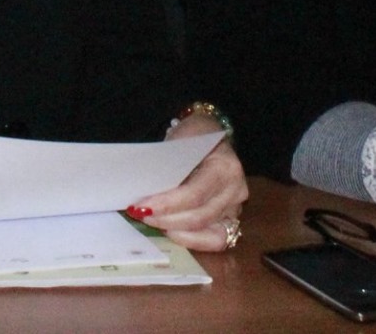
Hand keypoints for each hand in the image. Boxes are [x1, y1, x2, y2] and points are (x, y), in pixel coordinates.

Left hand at [133, 114, 249, 251]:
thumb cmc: (191, 137)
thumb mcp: (178, 142)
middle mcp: (236, 190)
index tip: (140, 207)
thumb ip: (165, 165)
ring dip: (174, 229)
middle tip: (139, 214)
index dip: (166, 204)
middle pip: (200, 216)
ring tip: (151, 222)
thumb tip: (142, 188)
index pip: (194, 194)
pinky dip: (191, 240)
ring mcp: (235, 207)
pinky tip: (171, 233)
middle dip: (166, 219)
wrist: (208, 134)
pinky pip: (215, 239)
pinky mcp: (231, 219)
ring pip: (207, 231)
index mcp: (225, 167)